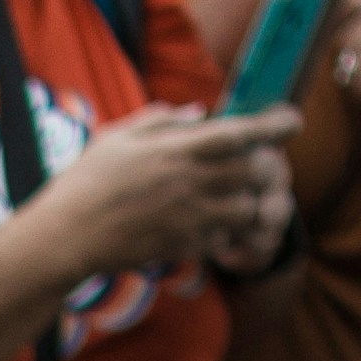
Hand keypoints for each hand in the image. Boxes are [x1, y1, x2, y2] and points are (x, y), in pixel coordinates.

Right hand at [41, 103, 297, 281]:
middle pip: (254, 171)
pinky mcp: (184, 247)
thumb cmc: (86, 183)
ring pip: (247, 209)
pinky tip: (214, 223)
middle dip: (267, 165)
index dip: (274, 125)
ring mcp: (189, 219)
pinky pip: (224, 238)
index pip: (241, 133)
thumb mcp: (118, 136)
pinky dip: (229, 231)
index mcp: (176, 150)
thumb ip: (162, 120)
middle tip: (263, 162)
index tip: (293, 120)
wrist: (66, 239)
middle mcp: (190, 184)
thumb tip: (198, 113)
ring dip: (252, 200)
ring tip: (241, 195)